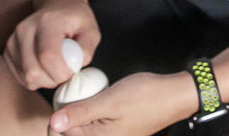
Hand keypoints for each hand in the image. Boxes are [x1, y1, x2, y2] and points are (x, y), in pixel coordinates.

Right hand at [5, 0, 100, 89]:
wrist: (57, 5)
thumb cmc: (76, 19)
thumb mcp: (91, 30)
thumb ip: (86, 49)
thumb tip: (74, 67)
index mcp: (47, 21)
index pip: (48, 56)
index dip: (62, 72)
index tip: (74, 69)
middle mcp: (25, 29)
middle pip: (34, 71)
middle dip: (54, 79)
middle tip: (66, 69)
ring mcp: (13, 40)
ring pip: (26, 77)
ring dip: (46, 80)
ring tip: (57, 65)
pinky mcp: (8, 51)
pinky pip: (21, 77)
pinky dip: (36, 79)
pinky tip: (45, 66)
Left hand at [48, 72, 199, 135]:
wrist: (175, 95)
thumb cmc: (147, 97)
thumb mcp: (110, 101)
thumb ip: (80, 113)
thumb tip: (53, 123)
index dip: (55, 120)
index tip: (60, 102)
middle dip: (66, 119)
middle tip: (70, 97)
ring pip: (83, 131)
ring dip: (78, 117)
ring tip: (83, 98)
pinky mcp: (116, 131)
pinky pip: (95, 127)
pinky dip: (90, 116)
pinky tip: (95, 101)